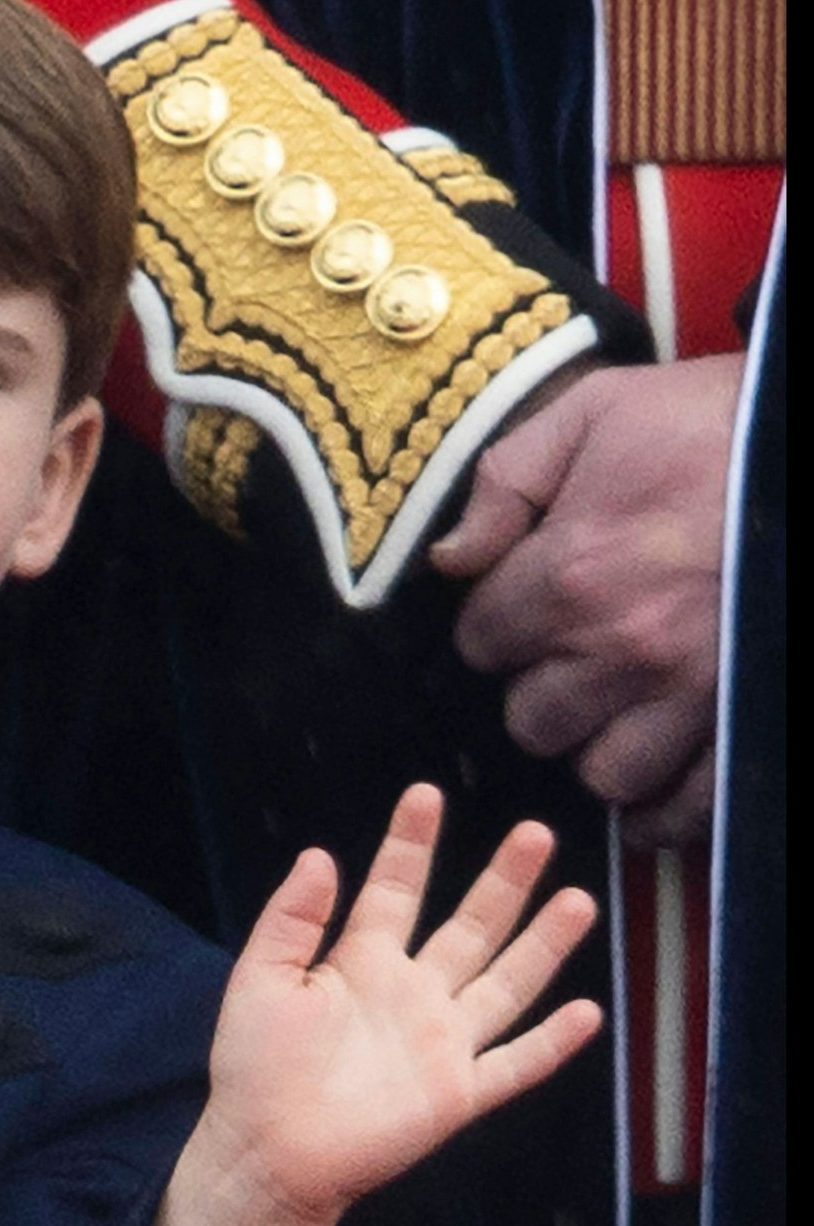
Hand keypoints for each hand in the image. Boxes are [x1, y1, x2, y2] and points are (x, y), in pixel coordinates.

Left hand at [197, 785, 601, 1225]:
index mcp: (361, 961)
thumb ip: (291, 919)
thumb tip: (319, 854)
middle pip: (469, 926)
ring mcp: (441, 1042)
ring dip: (543, 944)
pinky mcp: (457, 1094)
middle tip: (535, 832)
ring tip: (578, 899)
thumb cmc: (255, 1065)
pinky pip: (515, 1064)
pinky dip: (552, 1042)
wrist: (268, 1151)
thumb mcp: (260, 978)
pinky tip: (588, 1012)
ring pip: (506, 983)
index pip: (396, 889)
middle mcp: (412, 993)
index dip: (411, 843)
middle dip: (503, 881)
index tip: (427, 794)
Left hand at [431, 354, 741, 842]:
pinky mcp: (747, 718)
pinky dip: (666, 811)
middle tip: (567, 662)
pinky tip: (651, 791)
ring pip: (604, 772)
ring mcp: (693, 692)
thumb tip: (448, 558)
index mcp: (569, 574)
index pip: (482, 645)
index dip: (493, 630)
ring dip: (598, 748)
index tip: (517, 612)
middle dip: (539, 693)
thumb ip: (502, 483)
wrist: (808, 436)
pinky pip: (691, 804)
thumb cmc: (704, 423)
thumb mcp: (588, 415)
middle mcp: (622, 647)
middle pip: (533, 721)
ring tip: (611, 712)